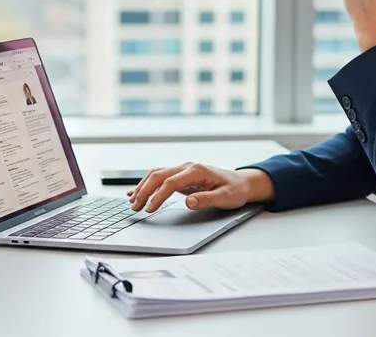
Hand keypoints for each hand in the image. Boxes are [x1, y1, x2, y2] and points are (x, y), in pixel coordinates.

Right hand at [128, 162, 274, 212]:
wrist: (242, 182)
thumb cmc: (235, 190)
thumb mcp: (225, 197)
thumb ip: (206, 199)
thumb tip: (188, 202)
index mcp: (196, 171)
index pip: (170, 183)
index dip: (158, 196)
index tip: (149, 210)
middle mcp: (187, 167)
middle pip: (158, 175)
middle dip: (144, 191)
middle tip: (135, 207)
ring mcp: (183, 169)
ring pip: (156, 174)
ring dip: (143, 187)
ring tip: (133, 202)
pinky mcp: (181, 175)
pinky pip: (160, 177)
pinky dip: (147, 183)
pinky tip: (136, 192)